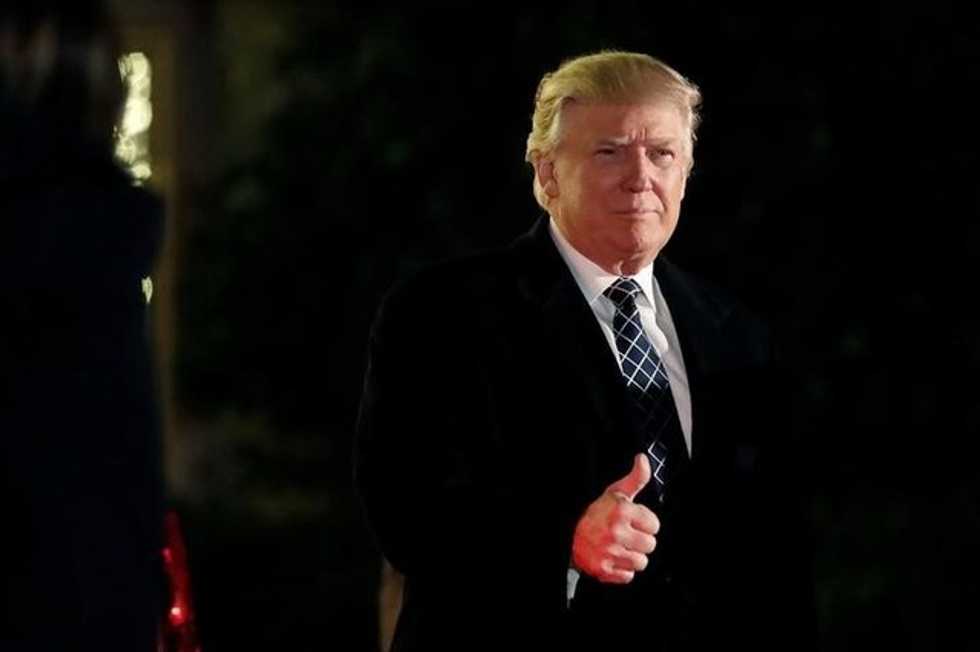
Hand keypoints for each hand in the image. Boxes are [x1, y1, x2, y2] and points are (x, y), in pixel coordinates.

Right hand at [572, 453, 659, 583]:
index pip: (655, 525)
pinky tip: (613, 558)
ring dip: (632, 556)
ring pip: (641, 562)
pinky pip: (628, 576)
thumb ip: (635, 478)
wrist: (569, 533)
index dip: (645, 523)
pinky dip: (621, 570)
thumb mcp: (615, 493)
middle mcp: (616, 531)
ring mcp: (609, 552)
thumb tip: (642, 459)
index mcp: (622, 511)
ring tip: (620, 546)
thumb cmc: (596, 513)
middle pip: (650, 545)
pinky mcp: (603, 569)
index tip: (633, 522)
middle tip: (626, 535)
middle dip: (640, 541)